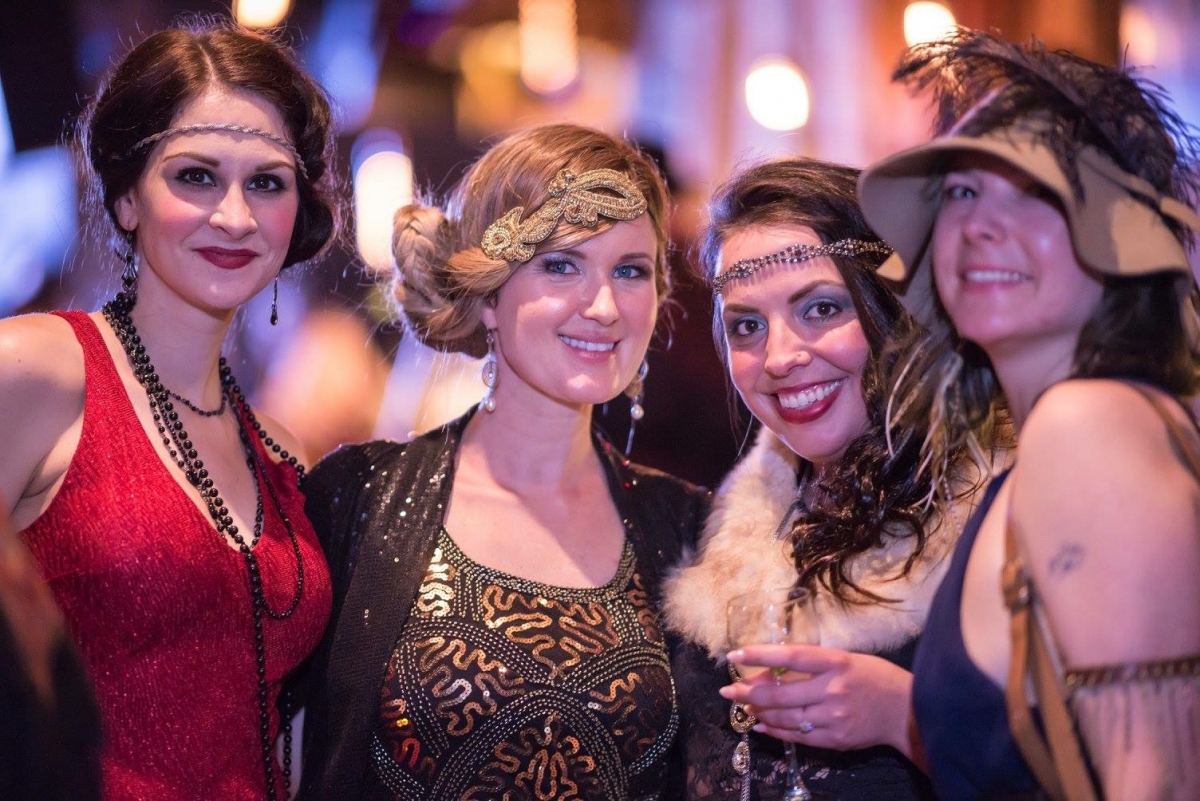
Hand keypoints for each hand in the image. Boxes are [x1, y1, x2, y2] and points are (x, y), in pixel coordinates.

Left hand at [720, 643, 914, 756]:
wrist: (907, 711)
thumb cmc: (874, 678)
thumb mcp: (845, 660)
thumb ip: (812, 665)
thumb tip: (770, 672)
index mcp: (836, 662)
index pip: (790, 656)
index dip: (760, 655)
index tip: (735, 655)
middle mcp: (833, 689)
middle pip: (780, 693)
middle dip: (748, 692)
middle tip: (728, 691)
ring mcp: (833, 717)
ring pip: (785, 717)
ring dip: (759, 713)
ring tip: (743, 707)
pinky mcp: (835, 739)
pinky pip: (797, 737)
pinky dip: (775, 731)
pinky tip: (762, 726)